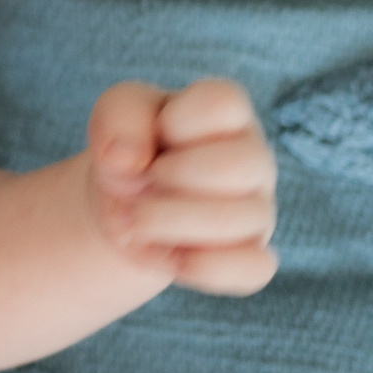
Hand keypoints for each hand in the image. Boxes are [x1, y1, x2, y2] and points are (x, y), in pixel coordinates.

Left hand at [85, 79, 277, 296]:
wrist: (125, 203)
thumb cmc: (131, 147)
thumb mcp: (116, 114)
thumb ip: (120, 118)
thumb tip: (128, 160)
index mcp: (229, 114)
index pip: (223, 103)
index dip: (176, 121)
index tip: (157, 133)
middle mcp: (254, 159)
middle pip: (239, 165)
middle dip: (171, 176)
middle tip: (137, 183)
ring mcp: (257, 210)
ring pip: (243, 220)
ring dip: (170, 223)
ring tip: (133, 221)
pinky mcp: (250, 256)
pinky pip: (254, 268)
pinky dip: (205, 267)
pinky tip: (172, 256)